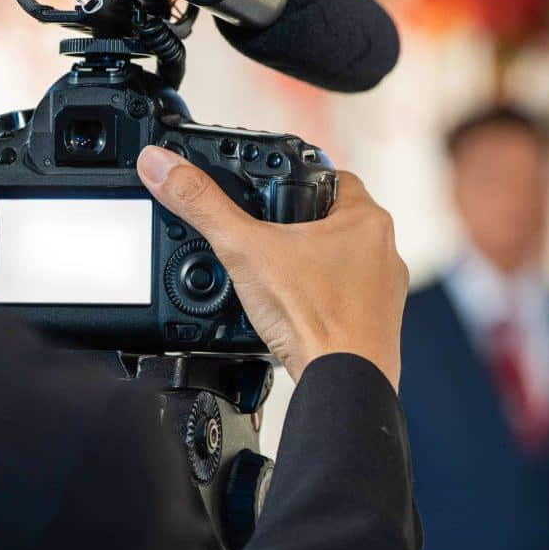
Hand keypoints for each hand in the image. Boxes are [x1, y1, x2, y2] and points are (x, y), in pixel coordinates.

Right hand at [137, 145, 407, 390]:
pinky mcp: (376, 323)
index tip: (273, 184)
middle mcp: (384, 251)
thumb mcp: (244, 250)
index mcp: (366, 219)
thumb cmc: (314, 320)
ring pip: (343, 259)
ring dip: (312, 261)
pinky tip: (293, 307)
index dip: (299, 176)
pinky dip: (320, 297)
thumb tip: (164, 165)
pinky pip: (345, 296)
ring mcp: (384, 290)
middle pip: (336, 218)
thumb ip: (202, 204)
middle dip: (300, 222)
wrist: (342, 384)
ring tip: (275, 269)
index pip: (332, 176)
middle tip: (266, 229)